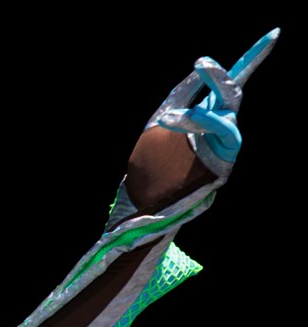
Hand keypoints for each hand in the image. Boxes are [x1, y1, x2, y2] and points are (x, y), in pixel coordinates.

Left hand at [149, 28, 278, 178]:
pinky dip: (209, 122)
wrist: (156, 187)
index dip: (255, 55)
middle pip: (231, 90)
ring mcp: (229, 135)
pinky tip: (192, 117)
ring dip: (199, 109)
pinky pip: (225, 131)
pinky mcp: (229, 152)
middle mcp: (224, 117)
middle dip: (219, 75)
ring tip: (170, 116)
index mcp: (212, 106)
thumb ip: (184, 91)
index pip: (235, 76)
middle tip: (200, 61)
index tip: (275, 32)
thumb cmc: (162, 151)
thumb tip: (202, 66)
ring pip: (223, 112)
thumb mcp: (164, 113)